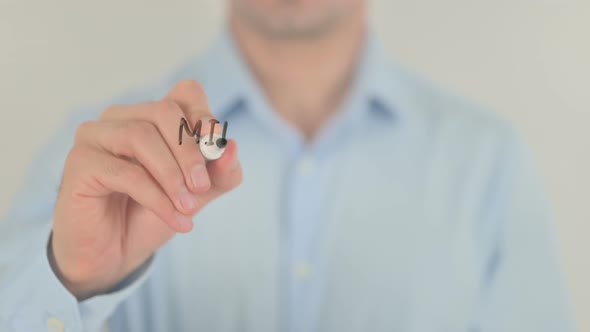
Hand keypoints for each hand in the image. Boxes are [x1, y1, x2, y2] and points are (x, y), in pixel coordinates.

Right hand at [50, 80, 241, 299]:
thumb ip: (220, 173)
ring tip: (189, 208)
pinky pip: (126, 173)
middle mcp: (122, 117)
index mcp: (152, 116)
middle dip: (190, 151)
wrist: (116, 254)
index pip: (185, 93)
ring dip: (172, 176)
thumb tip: (231, 148)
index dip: (204, 114)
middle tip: (202, 186)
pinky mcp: (80, 162)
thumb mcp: (198, 193)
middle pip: (164, 111)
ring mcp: (96, 136)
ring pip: (141, 137)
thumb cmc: (153, 214)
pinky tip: (177, 220)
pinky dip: (157, 199)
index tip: (216, 144)